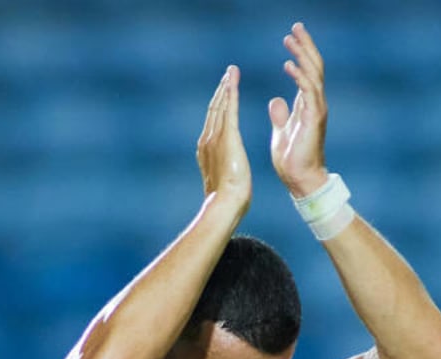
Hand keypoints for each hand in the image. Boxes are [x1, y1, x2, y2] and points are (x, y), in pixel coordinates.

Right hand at [197, 65, 251, 210]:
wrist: (225, 204)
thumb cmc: (228, 200)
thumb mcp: (225, 181)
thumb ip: (224, 170)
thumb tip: (228, 172)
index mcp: (207, 149)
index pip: (213, 121)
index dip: (219, 105)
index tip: (224, 93)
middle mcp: (207, 139)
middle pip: (214, 108)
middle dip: (221, 90)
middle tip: (228, 74)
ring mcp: (216, 137)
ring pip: (220, 105)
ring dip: (226, 86)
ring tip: (231, 72)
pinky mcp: (227, 137)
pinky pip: (229, 109)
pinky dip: (231, 92)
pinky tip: (233, 80)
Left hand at [268, 22, 329, 197]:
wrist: (299, 180)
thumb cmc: (292, 159)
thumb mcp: (282, 131)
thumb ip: (281, 115)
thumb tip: (275, 101)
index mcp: (307, 105)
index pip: (306, 71)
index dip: (300, 53)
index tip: (290, 36)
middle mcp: (314, 104)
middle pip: (313, 67)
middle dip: (305, 45)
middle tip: (295, 26)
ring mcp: (316, 111)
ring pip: (313, 75)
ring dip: (303, 55)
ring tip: (292, 38)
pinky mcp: (313, 120)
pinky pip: (309, 93)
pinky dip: (300, 77)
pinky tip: (289, 64)